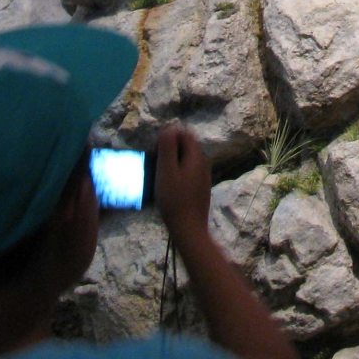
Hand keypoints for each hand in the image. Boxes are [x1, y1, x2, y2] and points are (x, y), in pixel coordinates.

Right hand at [154, 122, 211, 240]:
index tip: (155, 151)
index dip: (168, 137)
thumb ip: (167, 147)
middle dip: (169, 149)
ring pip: (185, 159)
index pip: (184, 133)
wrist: (189, 229)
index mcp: (197, 156)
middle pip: (185, 145)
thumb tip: (168, 129)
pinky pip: (186, 172)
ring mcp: (202, 176)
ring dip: (171, 162)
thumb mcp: (166, 171)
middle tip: (155, 164)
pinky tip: (167, 187)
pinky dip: (176, 174)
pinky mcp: (199, 187)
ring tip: (158, 176)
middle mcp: (203, 163)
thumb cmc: (175, 200)